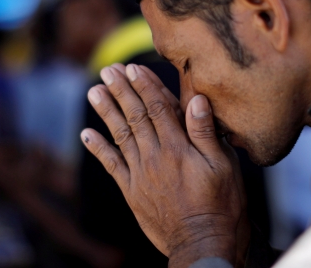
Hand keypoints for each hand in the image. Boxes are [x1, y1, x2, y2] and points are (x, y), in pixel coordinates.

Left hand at [81, 64, 248, 267]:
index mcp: (179, 147)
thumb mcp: (223, 165)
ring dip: (106, 112)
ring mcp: (141, 174)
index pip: (158, 108)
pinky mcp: (132, 191)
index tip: (133, 68)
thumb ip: (206, 132)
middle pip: (135, 116)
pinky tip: (87, 134)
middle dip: (121, 91)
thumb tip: (196, 100)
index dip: (145, 86)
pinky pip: (111, 165)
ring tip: (93, 91)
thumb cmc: (221, 203)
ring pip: (120, 136)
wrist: (202, 242)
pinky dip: (98, 148)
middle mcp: (155, 156)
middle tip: (108, 70)